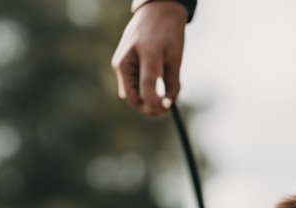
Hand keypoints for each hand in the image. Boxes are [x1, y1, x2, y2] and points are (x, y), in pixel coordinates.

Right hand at [111, 1, 187, 116]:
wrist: (156, 11)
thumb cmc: (168, 32)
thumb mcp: (175, 58)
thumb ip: (172, 82)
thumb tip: (168, 104)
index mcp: (143, 56)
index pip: (146, 90)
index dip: (157, 105)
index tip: (167, 108)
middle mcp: (125, 62)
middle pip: (132, 98)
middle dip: (148, 107)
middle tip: (164, 109)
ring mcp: (120, 64)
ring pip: (130, 94)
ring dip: (144, 99)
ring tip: (161, 93)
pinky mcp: (120, 65)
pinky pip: (130, 86)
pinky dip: (141, 90)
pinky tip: (153, 84)